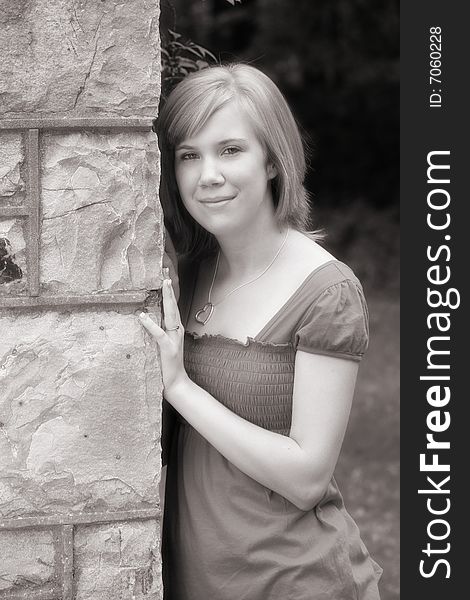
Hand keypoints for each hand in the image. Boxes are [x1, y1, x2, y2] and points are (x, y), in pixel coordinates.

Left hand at [139, 277, 187, 395]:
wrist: (175, 383)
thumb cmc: (165, 364)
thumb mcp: (160, 344)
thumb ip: (156, 331)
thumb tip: (143, 317)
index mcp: (175, 329)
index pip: (171, 306)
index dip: (169, 291)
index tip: (165, 275)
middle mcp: (177, 331)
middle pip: (173, 305)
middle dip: (169, 288)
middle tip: (165, 271)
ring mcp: (174, 339)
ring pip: (171, 314)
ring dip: (167, 298)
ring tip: (163, 284)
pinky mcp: (167, 348)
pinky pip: (158, 334)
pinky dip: (150, 324)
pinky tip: (142, 316)